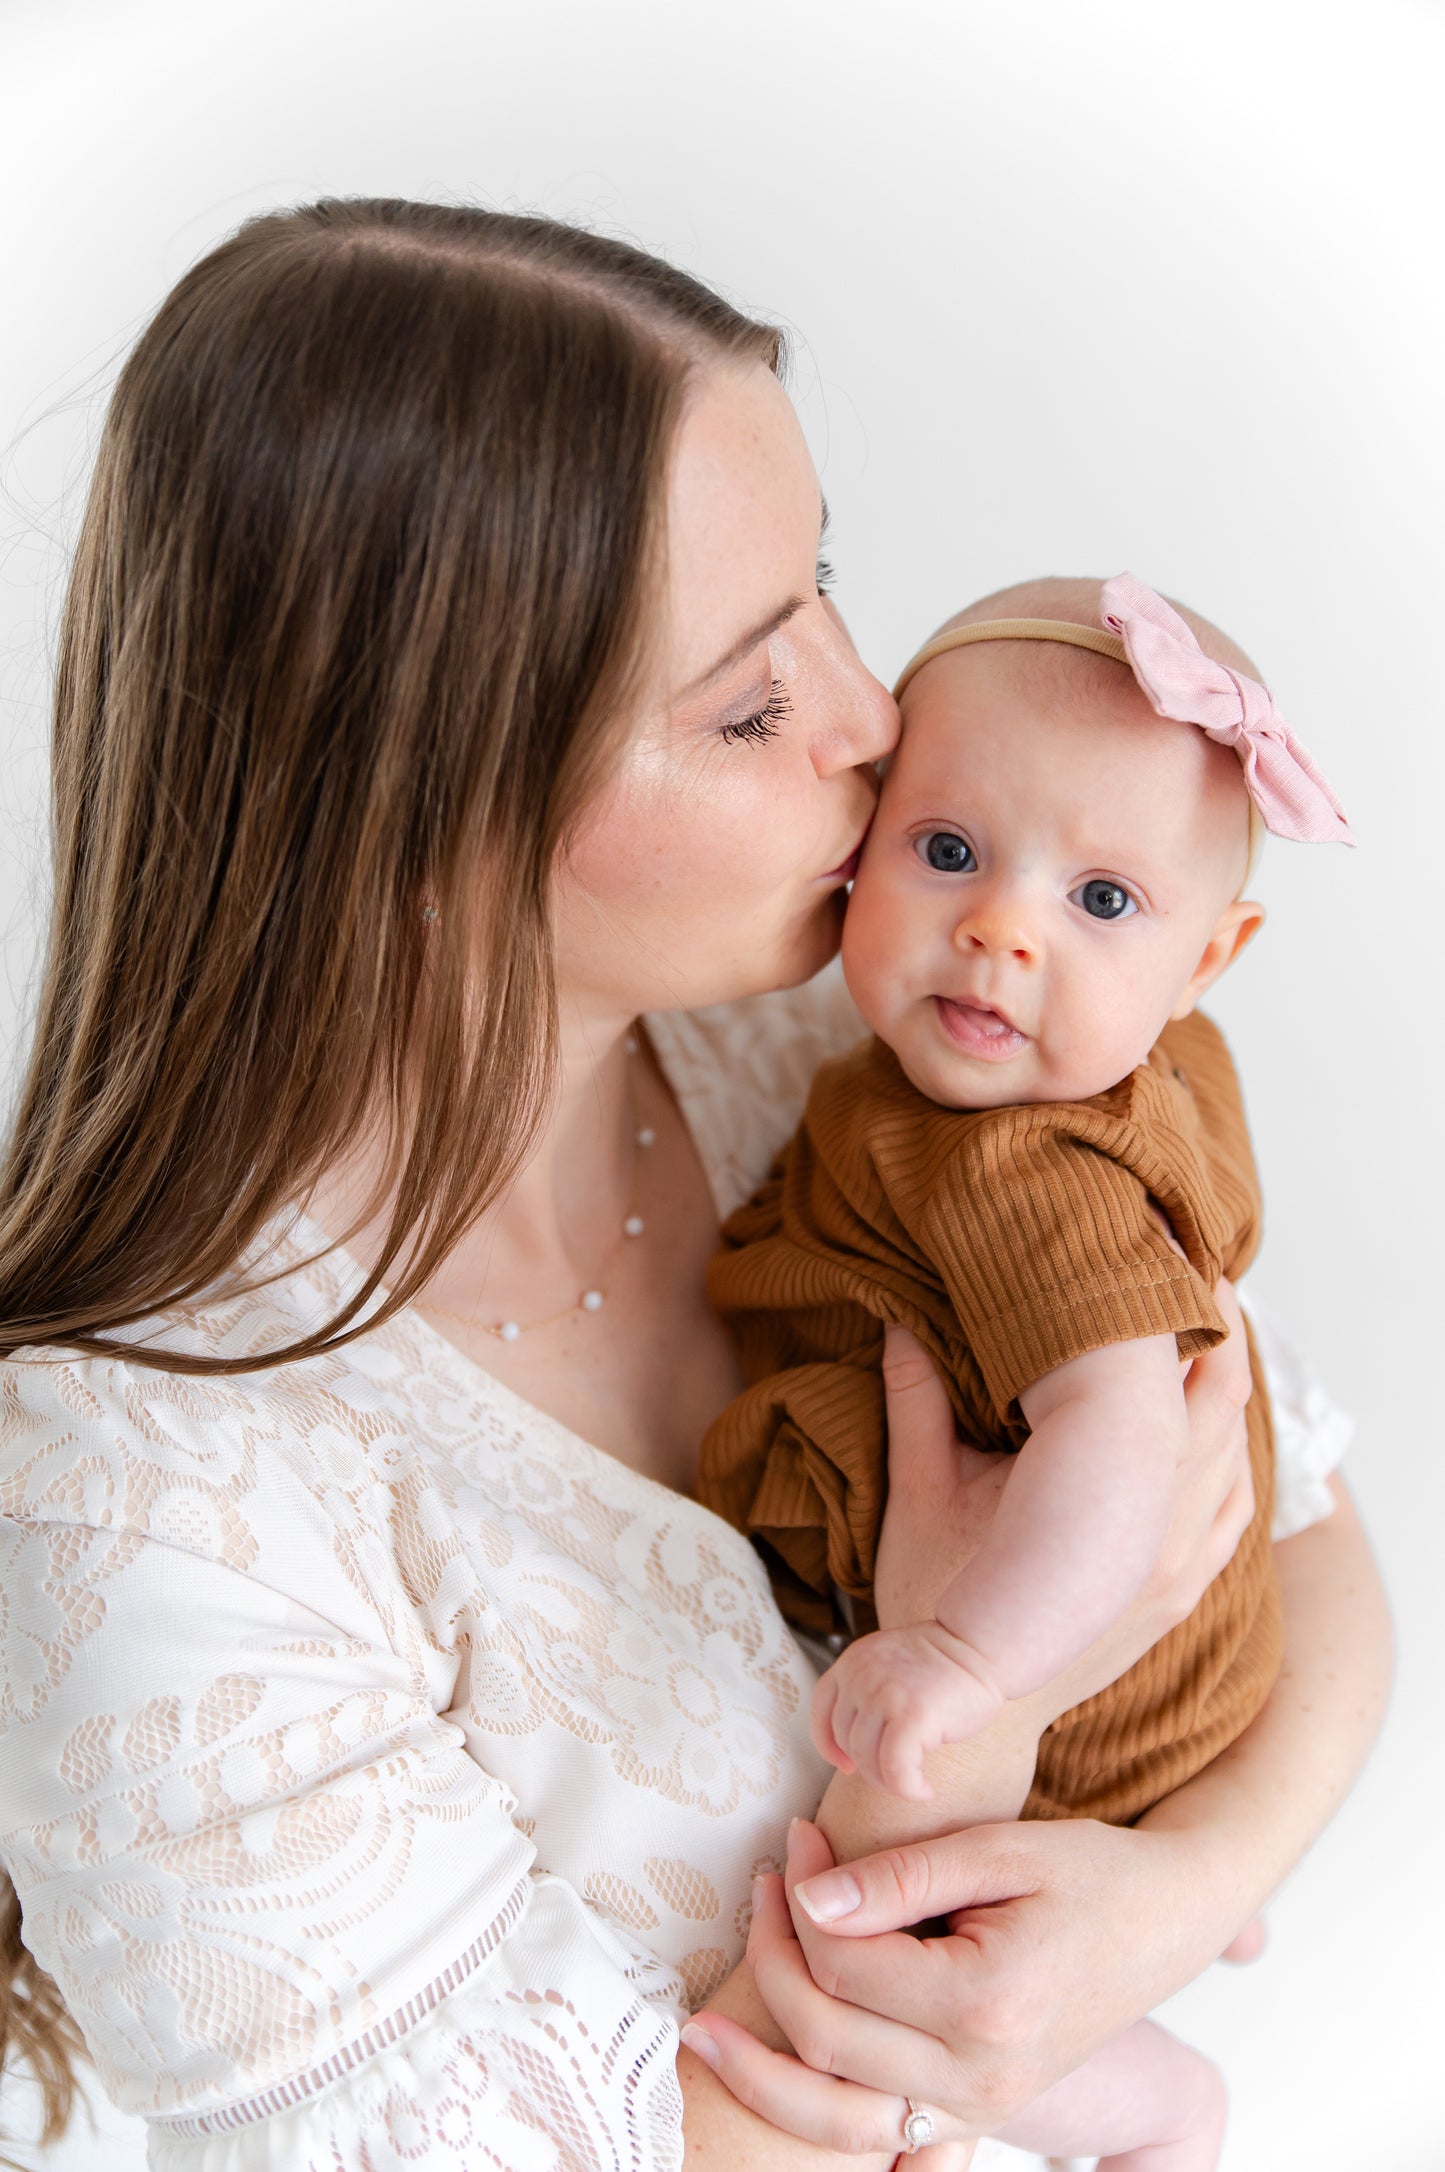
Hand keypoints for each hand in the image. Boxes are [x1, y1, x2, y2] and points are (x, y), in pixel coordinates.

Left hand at [691, 1812, 1226, 2147]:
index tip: (794, 1839)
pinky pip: (885, 2142)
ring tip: (704, 2031)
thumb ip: (899, 1876)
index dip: (800, 1899)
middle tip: (761, 1887)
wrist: (1167, 1918)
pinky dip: (821, 2124)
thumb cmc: (1088, 1871)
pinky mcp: (981, 2114)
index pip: (847, 1966)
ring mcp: (983, 2107)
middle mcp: (984, 2074)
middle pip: (830, 2041)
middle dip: (771, 1963)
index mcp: (988, 2001)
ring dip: (764, 2075)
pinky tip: (777, 2091)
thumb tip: (807, 1899)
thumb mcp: (997, 1848)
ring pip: (841, 2121)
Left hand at [812, 1623, 1004, 1800]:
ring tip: (914, 1783)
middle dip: (868, 1767)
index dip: (829, 1744)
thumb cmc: (945, 1663)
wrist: (983, 1645)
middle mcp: (861, 1675)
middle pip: (846, 1740)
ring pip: (867, 1759)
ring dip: (889, 1782)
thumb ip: (867, 1690)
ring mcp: (884, 1694)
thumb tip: (851, 1748)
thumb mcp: (890, 1662)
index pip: (821, 1709)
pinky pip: (895, 1770)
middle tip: (897, 1776)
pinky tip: (925, 1791)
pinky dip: (907, 1789)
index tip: (845, 1764)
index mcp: (853, 1660)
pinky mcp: (912, 1715)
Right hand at [874, 1301, 1252, 1711]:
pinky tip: (1215, 1424)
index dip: (1173, 1315)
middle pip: (1222, 1406)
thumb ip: (916, 1404)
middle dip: (1212, 1335)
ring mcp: (1182, 1567)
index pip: (1168, 1385)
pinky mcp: (1181, 1590)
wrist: (971, 1719)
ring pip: (1235, 1457)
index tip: (1163, 1259)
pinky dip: (1230, 1458)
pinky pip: (1231, 1510)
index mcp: (1112, 1502)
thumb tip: (899, 1321)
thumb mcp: (919, 1495)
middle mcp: (1166, 1532)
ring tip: (1208, 1324)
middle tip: (1194, 1267)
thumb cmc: (939, 1606)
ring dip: (1225, 1390)